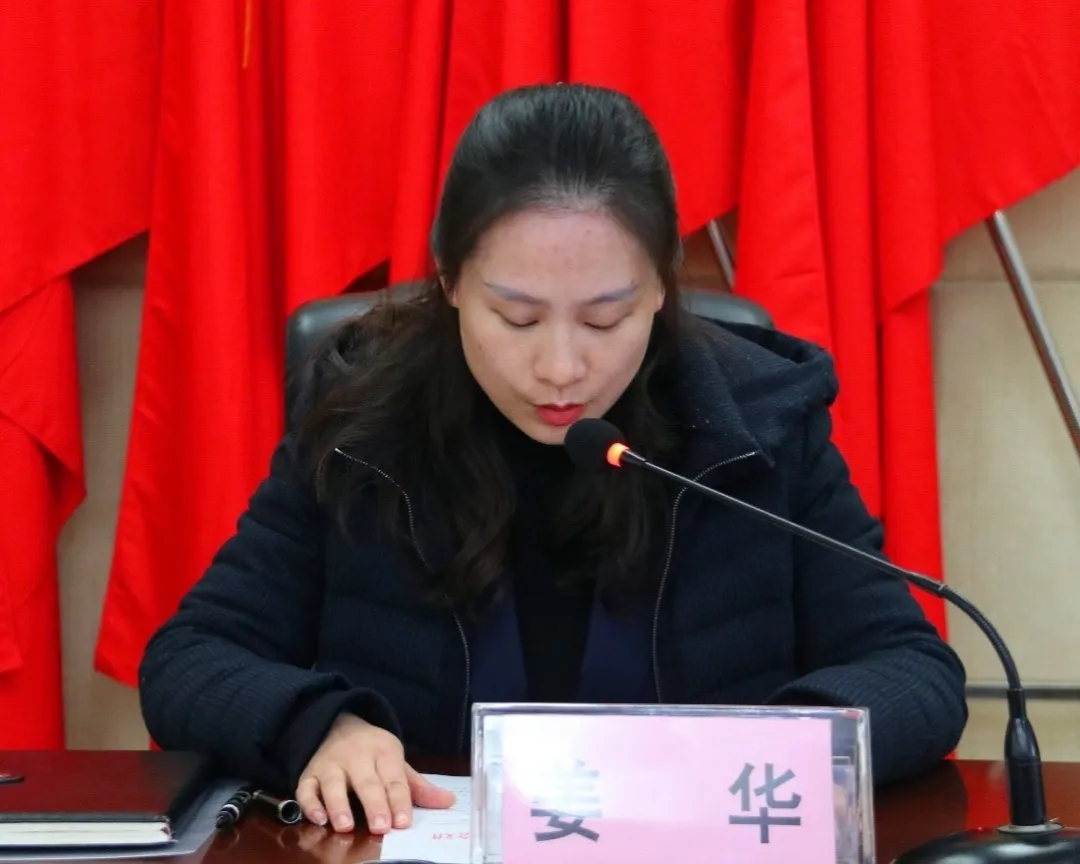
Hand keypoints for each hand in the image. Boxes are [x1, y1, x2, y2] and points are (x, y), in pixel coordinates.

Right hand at [295, 713, 455, 833]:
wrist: (337, 724)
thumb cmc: (372, 752)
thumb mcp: (396, 761)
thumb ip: (418, 786)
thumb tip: (448, 802)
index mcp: (384, 751)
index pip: (394, 778)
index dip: (399, 800)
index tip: (402, 822)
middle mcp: (356, 756)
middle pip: (366, 781)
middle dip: (374, 804)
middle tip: (380, 826)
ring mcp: (331, 764)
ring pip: (333, 784)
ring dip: (338, 805)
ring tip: (345, 825)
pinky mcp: (309, 773)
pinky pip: (306, 788)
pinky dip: (310, 803)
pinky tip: (317, 818)